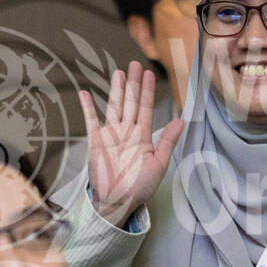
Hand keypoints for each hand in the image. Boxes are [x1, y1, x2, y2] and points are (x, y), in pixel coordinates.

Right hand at [80, 61, 182, 226]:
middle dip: (133, 84)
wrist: (118, 201)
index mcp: (142, 136)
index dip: (147, 91)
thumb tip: (181, 121)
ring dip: (116, 90)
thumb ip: (167, 141)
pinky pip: (91, 121)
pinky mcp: (96, 141)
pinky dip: (88, 107)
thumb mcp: (159, 163)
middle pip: (130, 102)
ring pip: (114, 106)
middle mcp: (126, 132)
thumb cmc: (140, 187)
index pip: (145, 108)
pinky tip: (85, 93)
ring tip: (119, 72)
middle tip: (135, 64)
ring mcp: (110, 135)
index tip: (149, 74)